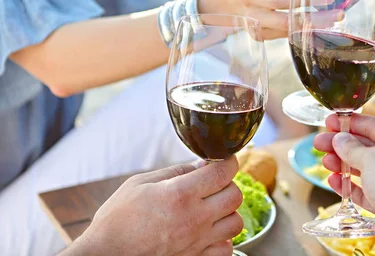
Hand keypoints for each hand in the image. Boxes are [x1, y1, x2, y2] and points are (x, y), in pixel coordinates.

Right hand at [69, 158, 242, 255]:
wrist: (105, 255)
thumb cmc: (117, 219)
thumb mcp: (140, 183)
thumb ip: (175, 171)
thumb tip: (201, 164)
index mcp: (180, 194)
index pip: (223, 172)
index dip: (228, 161)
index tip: (224, 160)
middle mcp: (194, 218)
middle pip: (235, 195)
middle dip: (228, 184)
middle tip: (214, 184)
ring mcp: (197, 242)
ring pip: (236, 222)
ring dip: (228, 212)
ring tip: (212, 208)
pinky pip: (226, 248)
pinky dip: (222, 238)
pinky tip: (208, 232)